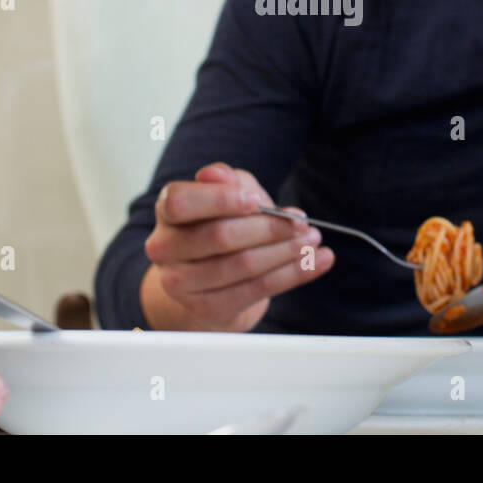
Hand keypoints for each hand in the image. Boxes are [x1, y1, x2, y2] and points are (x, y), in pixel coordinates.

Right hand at [140, 162, 333, 330]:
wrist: (208, 279)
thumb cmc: (219, 224)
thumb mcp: (227, 195)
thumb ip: (227, 182)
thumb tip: (217, 173)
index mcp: (167, 210)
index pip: (181, 202)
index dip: (219, 200)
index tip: (256, 200)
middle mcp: (165, 247)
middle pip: (220, 236)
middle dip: (269, 228)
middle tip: (301, 222)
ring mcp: (181, 283)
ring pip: (242, 265)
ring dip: (286, 252)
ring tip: (313, 240)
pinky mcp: (206, 308)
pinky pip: (257, 290)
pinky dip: (293, 275)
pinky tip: (318, 261)